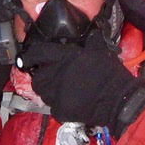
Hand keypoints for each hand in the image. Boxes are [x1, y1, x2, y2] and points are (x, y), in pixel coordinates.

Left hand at [19, 30, 144, 134]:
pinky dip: (59, 105)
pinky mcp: (60, 110)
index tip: (25, 58)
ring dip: (48, 90)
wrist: (119, 100)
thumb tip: (91, 34)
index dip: (29, 56)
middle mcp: (56, 75)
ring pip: (42, 92)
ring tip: (61, 89)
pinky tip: (71, 102)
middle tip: (51, 76)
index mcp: (64, 58)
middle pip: (37, 77)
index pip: (37, 54)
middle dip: (41, 76)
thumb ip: (89, 43)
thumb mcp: (100, 52)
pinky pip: (53, 107)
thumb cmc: (110, 74)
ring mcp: (56, 95)